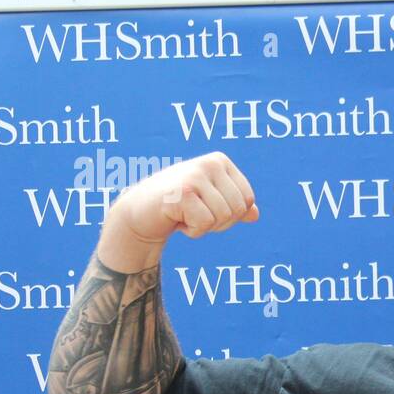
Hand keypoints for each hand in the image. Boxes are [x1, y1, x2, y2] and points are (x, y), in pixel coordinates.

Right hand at [115, 151, 258, 243]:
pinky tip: (176, 219)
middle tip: (194, 215)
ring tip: (184, 215)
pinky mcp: (182, 193)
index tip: (207, 208)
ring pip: (223, 218)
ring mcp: (195, 176)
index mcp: (220, 161)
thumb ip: (233, 206)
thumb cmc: (176, 206)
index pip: (247, 200)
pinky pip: (205, 224)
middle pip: (237, 210)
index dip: (231, 215)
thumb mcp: (209, 201)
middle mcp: (210, 164)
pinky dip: (191, 231)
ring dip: (203, 227)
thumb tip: (255, 214)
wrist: (139, 212)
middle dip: (218, 223)